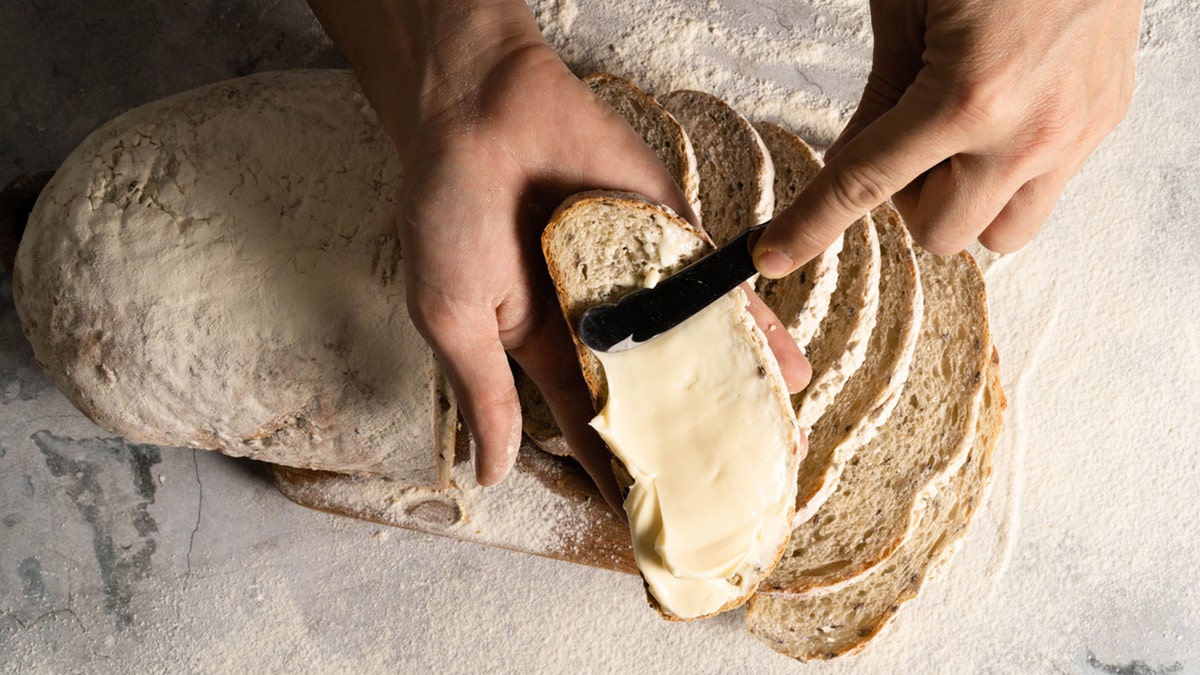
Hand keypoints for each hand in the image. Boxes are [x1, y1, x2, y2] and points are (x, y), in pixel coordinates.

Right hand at [309, 0, 808, 505]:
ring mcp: (641, 282)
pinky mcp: (672, 240)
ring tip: (775, 449)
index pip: (590, 429)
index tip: (651, 524)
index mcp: (547, 350)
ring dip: (735, 397)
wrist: (484, 110)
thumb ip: (481, 394)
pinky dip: (753, 328)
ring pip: (698, 351)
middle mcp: (602, 324)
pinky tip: (786, 368)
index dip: (618, 476)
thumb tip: (491, 472)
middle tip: (730, 496)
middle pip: (657, 399)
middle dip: (691, 445)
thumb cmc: (449, 209)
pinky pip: (717, 290)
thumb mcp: (452, 316)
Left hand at [754, 0, 1141, 274]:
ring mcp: (1076, 131)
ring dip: (967, 204)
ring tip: (958, 140)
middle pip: (942, 235)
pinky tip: (1002, 114)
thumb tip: (852, 161)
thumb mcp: (907, 11)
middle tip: (905, 144)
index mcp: (967, 98)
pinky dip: (1010, 170)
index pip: (866, 185)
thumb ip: (880, 98)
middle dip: (908, 201)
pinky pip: (1048, 187)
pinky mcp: (1106, 119)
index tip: (776, 255)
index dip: (811, 225)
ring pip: (1004, 233)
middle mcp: (1028, 131)